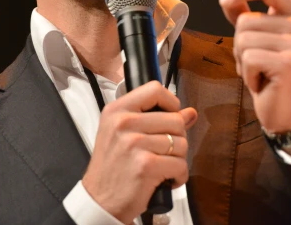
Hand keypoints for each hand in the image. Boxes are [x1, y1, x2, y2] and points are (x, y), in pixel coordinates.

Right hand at [82, 80, 197, 223]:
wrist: (100, 200)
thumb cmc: (112, 167)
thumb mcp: (123, 134)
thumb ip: (156, 119)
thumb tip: (190, 113)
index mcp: (117, 110)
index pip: (155, 89)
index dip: (171, 102)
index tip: (170, 116)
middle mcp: (124, 123)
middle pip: (175, 119)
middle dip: (177, 138)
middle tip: (163, 151)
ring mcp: (135, 144)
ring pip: (181, 143)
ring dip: (178, 159)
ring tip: (162, 165)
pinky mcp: (146, 165)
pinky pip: (180, 164)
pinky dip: (179, 176)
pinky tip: (165, 179)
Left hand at [218, 0, 290, 132]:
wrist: (283, 111)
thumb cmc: (267, 74)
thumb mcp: (253, 39)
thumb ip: (241, 13)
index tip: (225, 0)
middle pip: (246, 20)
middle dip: (239, 44)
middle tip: (256, 63)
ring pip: (243, 40)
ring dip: (242, 61)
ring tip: (260, 73)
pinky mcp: (288, 63)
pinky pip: (247, 58)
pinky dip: (246, 74)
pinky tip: (261, 82)